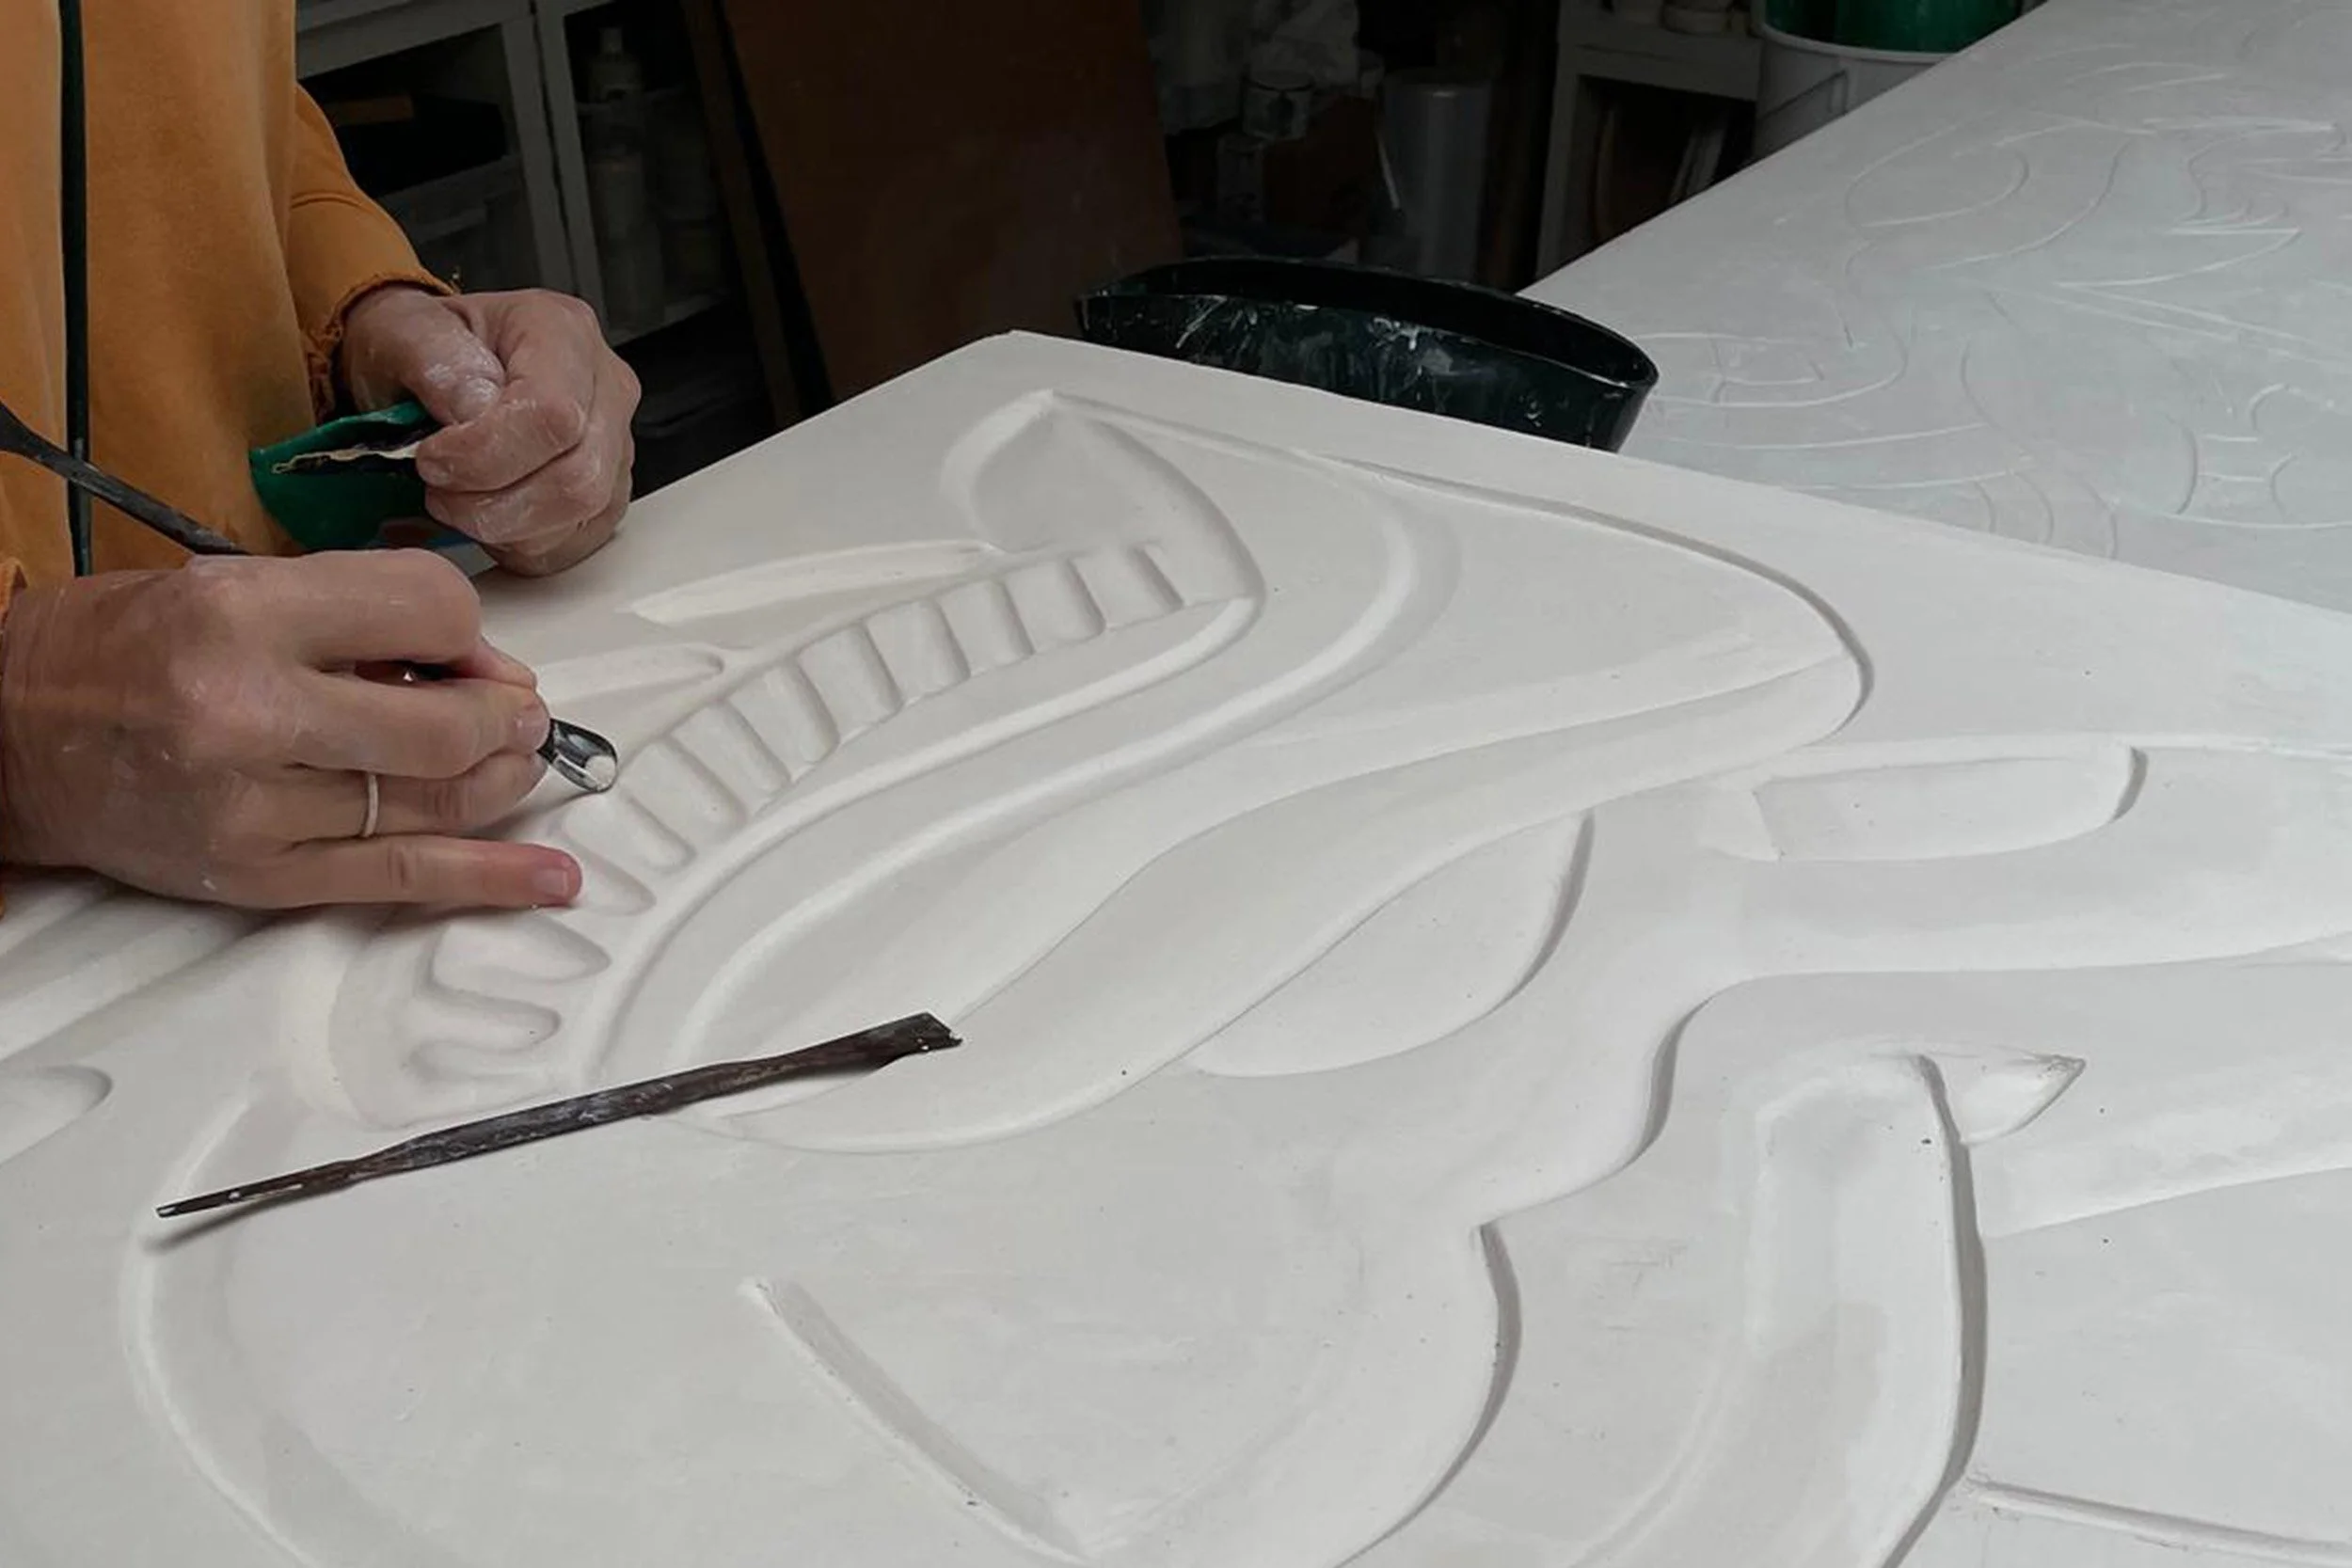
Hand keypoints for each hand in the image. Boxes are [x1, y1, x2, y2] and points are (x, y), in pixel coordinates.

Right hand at [0, 551, 582, 908]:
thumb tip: (483, 668)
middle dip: (505, 719)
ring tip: (521, 763)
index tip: (469, 652)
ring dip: (502, 782)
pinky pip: (402, 877)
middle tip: (518, 714)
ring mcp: (257, 807)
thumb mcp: (236, 586)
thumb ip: (361, 615)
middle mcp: (250, 713)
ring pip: (434, 801)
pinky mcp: (261, 876)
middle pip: (444, 725)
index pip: (430, 612)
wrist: (8, 733)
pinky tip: (551, 876)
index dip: (472, 636)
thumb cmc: (123, 649)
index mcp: (244, 615)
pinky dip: (489, 878)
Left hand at [340, 286, 640, 576]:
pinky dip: (517, 546)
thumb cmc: (425, 349)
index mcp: (563, 332)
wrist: (434, 369)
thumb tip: (473, 409)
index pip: (552, 414)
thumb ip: (435, 359)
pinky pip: (572, 545)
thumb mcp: (403, 330)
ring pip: (581, 517)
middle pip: (578, 477)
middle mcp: (607, 389)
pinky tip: (486, 514)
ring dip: (503, 527)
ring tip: (456, 499)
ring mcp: (615, 448)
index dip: (486, 454)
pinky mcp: (607, 498)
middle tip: (437, 488)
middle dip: (493, 502)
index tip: (431, 458)